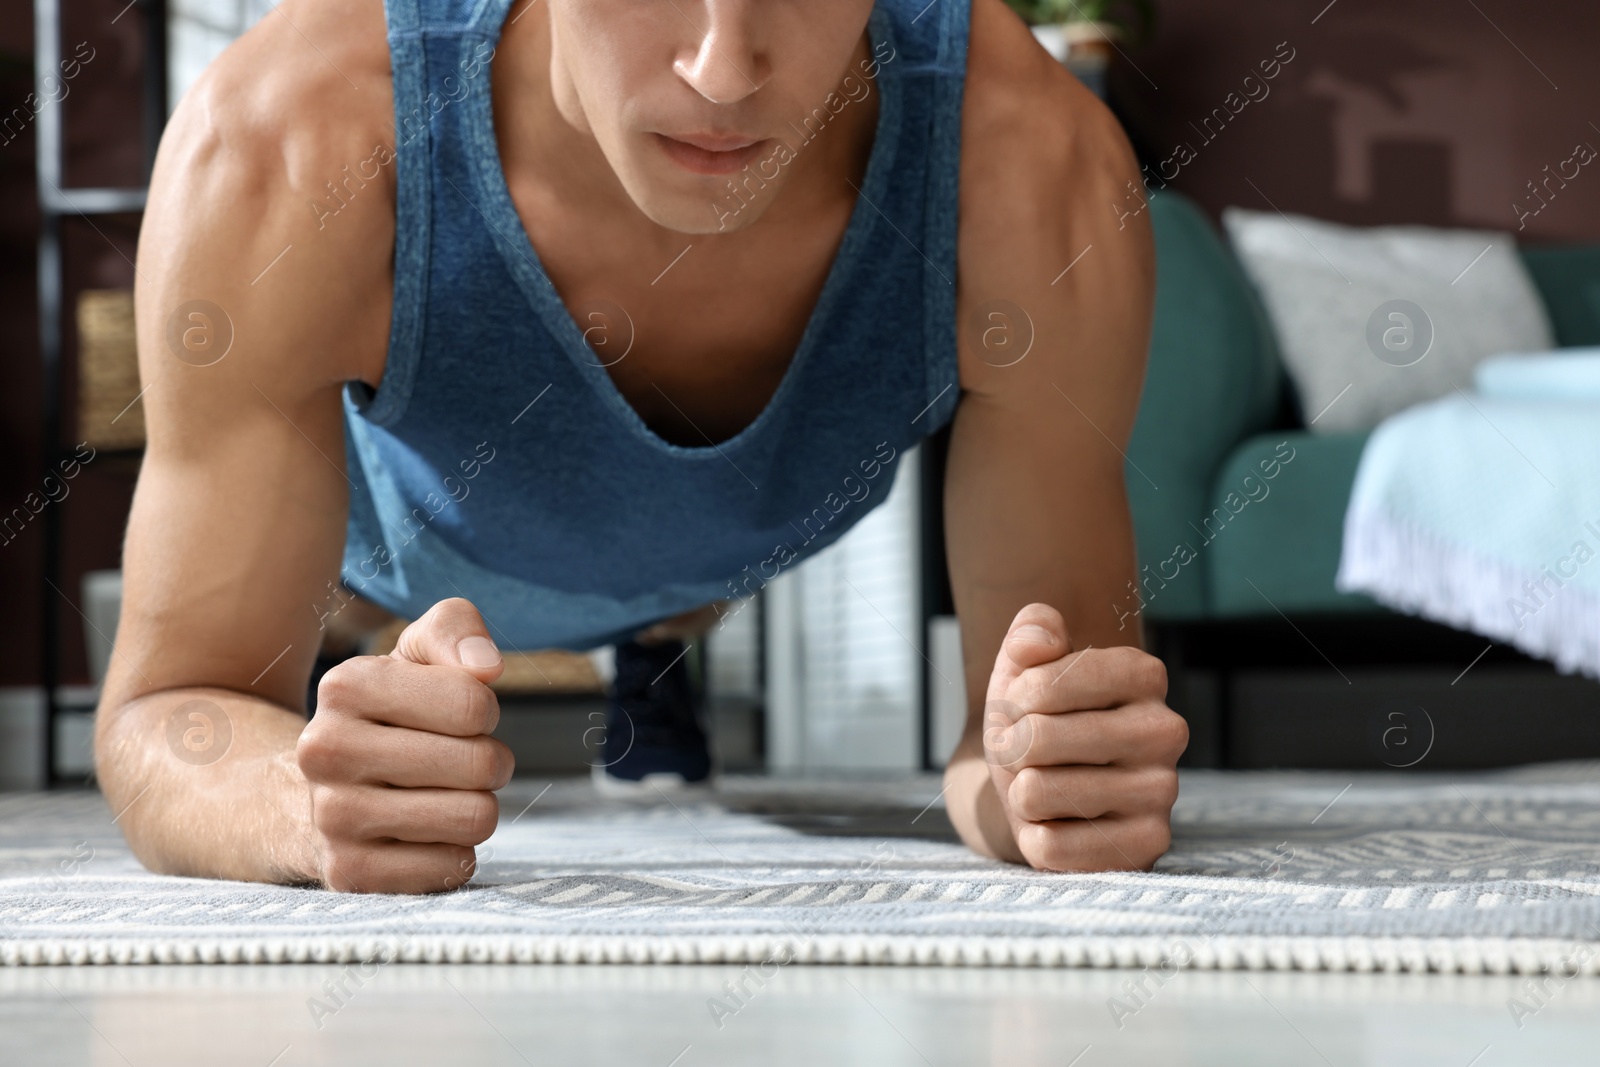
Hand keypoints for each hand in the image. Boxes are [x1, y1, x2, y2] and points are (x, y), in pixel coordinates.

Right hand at [296, 597, 513, 892]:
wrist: (314, 792)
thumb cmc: (391, 715)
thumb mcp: (417, 654)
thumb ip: (457, 630)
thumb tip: (487, 666)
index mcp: (345, 685)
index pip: (473, 703)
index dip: (484, 710)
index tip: (461, 715)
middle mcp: (325, 750)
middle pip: (481, 764)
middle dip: (489, 761)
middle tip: (459, 762)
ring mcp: (331, 817)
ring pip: (474, 818)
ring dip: (476, 807)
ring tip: (441, 796)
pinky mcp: (347, 874)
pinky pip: (451, 868)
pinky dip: (454, 852)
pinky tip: (422, 836)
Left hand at [982, 603, 1186, 871]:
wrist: (1048, 784)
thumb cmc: (1038, 719)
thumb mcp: (1024, 667)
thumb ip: (1029, 634)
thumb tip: (1037, 640)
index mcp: (1143, 674)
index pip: (1041, 684)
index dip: (1011, 700)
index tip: (1021, 706)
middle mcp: (1165, 731)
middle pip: (1036, 738)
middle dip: (1008, 748)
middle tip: (1023, 752)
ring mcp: (1161, 792)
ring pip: (1036, 793)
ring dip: (1019, 794)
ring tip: (1042, 786)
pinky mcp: (1146, 847)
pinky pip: (1050, 848)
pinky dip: (1034, 839)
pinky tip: (1059, 824)